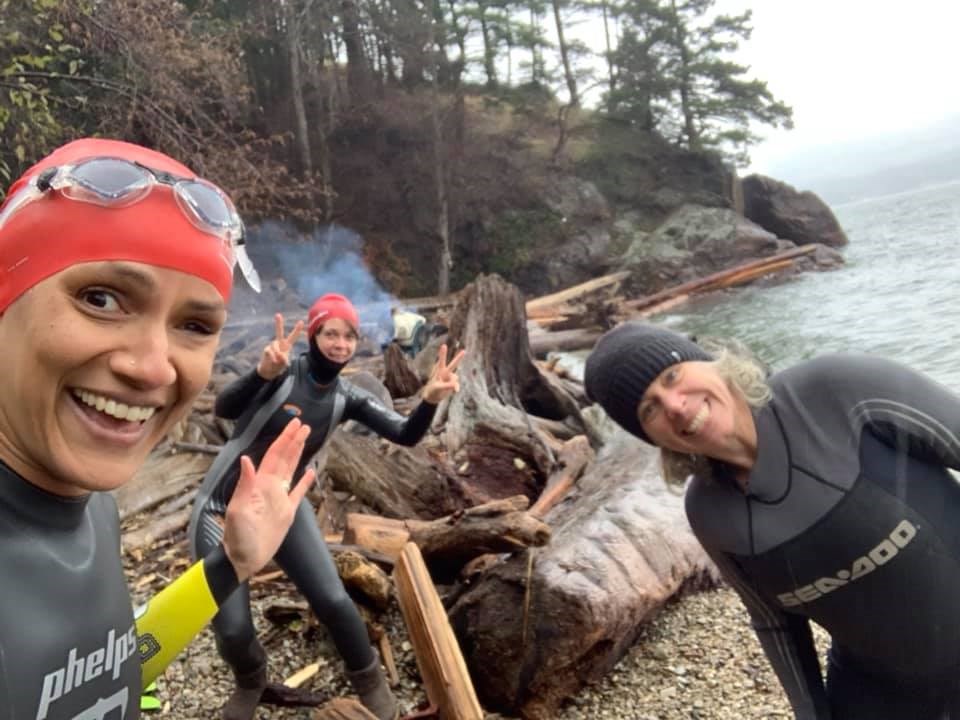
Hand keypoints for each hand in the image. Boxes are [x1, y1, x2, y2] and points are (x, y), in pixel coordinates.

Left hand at [222, 418, 314, 581]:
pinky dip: (304, 481)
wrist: (243, 559)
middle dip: (293, 440)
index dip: (285, 439)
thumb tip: (247, 459)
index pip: (274, 455)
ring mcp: (279, 499)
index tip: (294, 424)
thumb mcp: (237, 511)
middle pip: (284, 458)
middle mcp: (270, 487)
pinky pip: (298, 492)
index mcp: (259, 484)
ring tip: (305, 438)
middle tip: (304, 424)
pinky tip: (310, 471)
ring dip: (298, 453)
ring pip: (291, 470)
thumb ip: (244, 485)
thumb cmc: (237, 537)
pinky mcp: (287, 512)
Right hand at [256, 313, 303, 379]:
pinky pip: (270, 352)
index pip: (293, 336)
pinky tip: (273, 362)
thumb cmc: (278, 366)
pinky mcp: (266, 350)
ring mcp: (272, 346)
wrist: (268, 371)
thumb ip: (283, 359)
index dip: (297, 330)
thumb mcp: (284, 364)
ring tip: (277, 361)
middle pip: (279, 332)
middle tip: (277, 314)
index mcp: (287, 346)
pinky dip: (273, 358)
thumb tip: (279, 355)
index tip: (301, 321)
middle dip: (278, 323)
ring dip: (277, 354)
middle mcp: (279, 343)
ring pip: (275, 345)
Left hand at [421, 343, 464, 403]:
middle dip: (459, 358)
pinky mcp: (452, 383)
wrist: (433, 397)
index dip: (442, 354)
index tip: (444, 345)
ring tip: (446, 388)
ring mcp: (450, 378)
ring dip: (453, 383)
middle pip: (453, 364)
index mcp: (440, 371)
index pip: (441, 361)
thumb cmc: (432, 390)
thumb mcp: (438, 388)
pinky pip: (456, 384)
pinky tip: (455, 391)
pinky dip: (456, 387)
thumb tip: (456, 385)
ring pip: (455, 378)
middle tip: (464, 351)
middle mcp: (446, 373)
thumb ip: (447, 386)